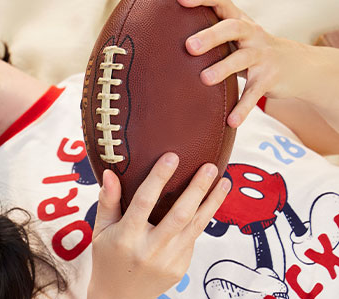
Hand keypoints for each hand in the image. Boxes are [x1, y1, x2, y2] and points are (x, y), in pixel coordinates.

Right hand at [90, 153, 230, 298]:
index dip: (159, 179)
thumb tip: (110, 173)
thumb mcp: (100, 232)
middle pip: (179, 214)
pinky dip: (202, 219)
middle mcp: (149, 249)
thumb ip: (107, 202)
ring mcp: (168, 260)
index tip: (172, 157)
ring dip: (213, 202)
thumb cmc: (108, 257)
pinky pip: (192, 238)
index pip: (143, 203)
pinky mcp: (181, 267)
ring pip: (196, 226)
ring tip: (224, 182)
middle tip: (210, 166)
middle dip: (197, 188)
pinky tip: (210, 203)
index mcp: (125, 238)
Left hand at [179, 0, 314, 126]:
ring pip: (242, 59)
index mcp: (240, 23)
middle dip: (211, 35)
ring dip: (223, 69)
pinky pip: (254, 93)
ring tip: (204, 80)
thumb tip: (167, 41)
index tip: (182, 0)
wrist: (298, 66)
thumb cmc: (253, 51)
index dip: (203, 0)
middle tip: (189, 46)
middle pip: (232, 28)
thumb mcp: (236, 39)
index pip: (221, 4)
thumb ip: (211, 36)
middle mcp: (252, 35)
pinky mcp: (270, 78)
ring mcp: (263, 56)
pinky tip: (231, 121)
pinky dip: (243, 107)